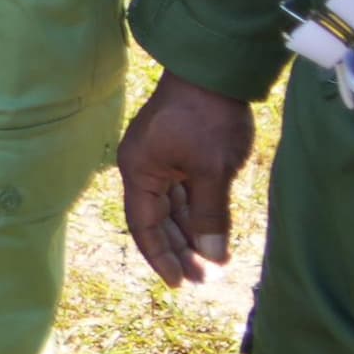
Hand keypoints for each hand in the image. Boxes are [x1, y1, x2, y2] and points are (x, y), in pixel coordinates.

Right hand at [116, 73, 256, 286]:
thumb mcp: (212, 171)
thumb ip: (210, 216)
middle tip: (202, 280)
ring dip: (188, 234)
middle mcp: (143, 168)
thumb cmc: (208, 119)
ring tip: (210, 262)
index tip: (179, 284)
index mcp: (139, 172)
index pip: (144, 226)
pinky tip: (212, 230)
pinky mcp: (178, 150)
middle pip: (156, 219)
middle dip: (177, 250)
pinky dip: (196, 213)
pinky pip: (183, 191)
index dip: (160, 257)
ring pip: (171, 207)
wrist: (214, 70)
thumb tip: (212, 258)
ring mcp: (160, 158)